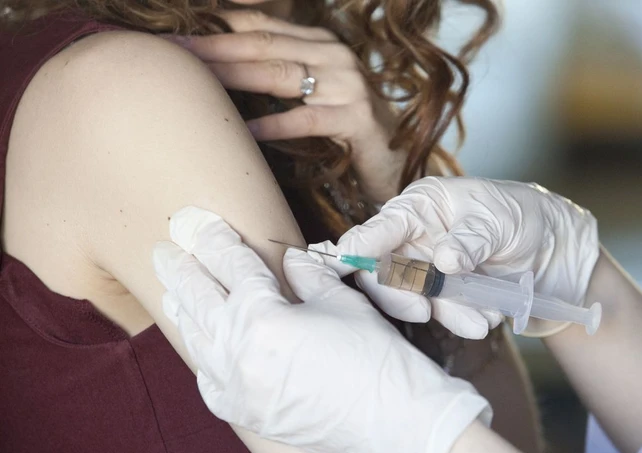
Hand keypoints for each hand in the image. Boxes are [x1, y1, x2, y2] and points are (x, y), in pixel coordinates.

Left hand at [153, 206, 490, 452]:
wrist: (393, 421)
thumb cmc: (374, 357)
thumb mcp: (342, 302)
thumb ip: (308, 275)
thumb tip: (291, 259)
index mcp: (263, 317)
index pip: (232, 267)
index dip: (217, 241)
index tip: (201, 224)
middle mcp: (239, 353)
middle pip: (199, 299)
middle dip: (181, 269)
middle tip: (163, 249)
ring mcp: (237, 388)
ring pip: (197, 340)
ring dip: (183, 310)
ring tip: (172, 291)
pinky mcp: (247, 415)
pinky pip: (209, 383)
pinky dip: (202, 360)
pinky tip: (201, 346)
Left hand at [164, 11, 404, 200]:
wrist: (392, 162)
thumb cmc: (342, 130)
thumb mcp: (310, 94)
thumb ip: (276, 76)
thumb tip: (216, 74)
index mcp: (319, 43)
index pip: (261, 25)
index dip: (217, 27)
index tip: (174, 37)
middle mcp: (335, 55)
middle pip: (264, 45)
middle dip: (214, 48)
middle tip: (173, 53)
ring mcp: (349, 84)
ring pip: (282, 75)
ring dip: (235, 77)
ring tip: (198, 82)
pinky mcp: (357, 118)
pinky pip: (308, 119)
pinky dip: (276, 125)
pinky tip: (247, 131)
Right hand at [335, 176, 599, 336]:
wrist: (552, 248)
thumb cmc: (520, 215)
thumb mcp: (498, 220)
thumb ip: (470, 238)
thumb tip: (443, 260)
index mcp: (419, 207)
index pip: (378, 229)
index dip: (357, 249)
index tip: (343, 264)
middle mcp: (414, 238)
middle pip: (382, 272)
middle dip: (399, 294)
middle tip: (423, 310)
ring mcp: (427, 268)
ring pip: (412, 298)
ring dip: (445, 313)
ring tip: (481, 320)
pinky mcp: (444, 294)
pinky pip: (441, 313)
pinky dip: (463, 320)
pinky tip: (488, 317)